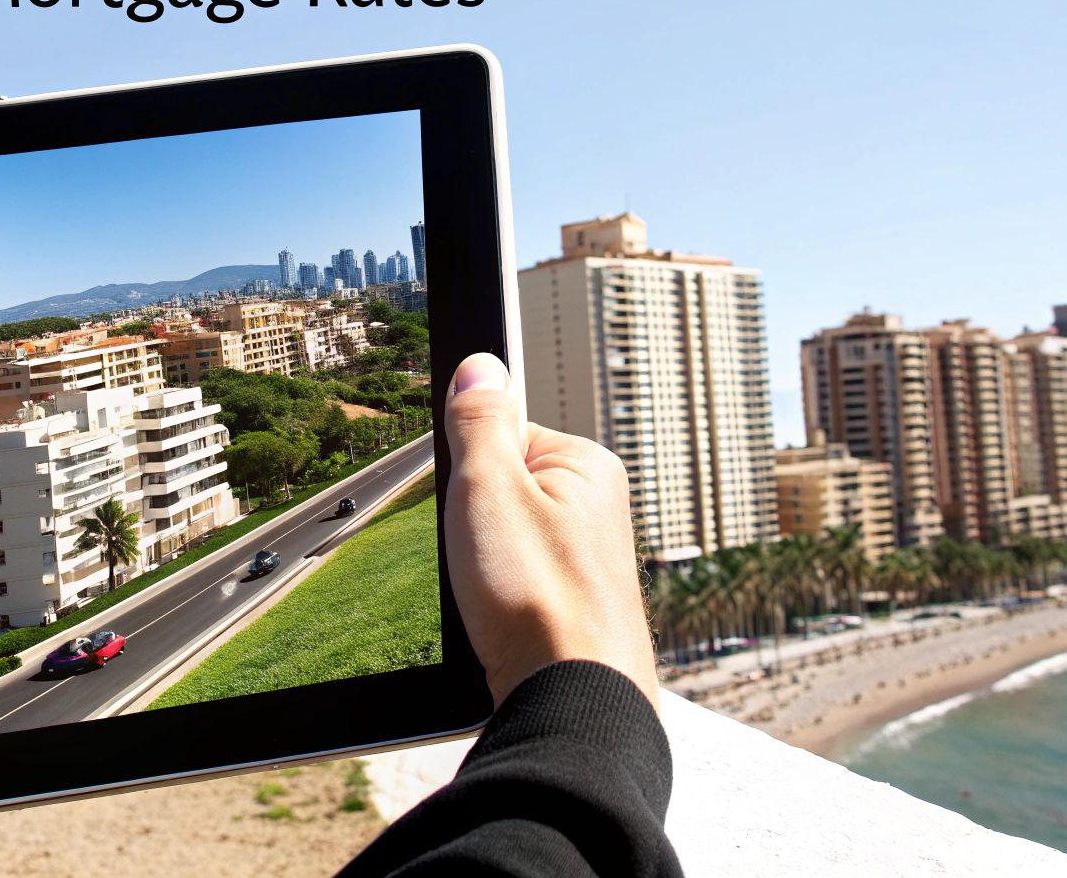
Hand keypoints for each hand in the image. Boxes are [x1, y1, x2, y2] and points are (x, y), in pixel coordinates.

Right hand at [442, 353, 657, 708]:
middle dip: (474, 526)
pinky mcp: (573, 612)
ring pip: (503, 547)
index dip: (469, 470)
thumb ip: (480, 421)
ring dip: (483, 573)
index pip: (505, 434)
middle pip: (501, 493)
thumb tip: (481, 363)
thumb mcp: (488, 488)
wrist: (572, 704)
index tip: (469, 508)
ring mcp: (587, 565)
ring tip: (495, 602)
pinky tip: (502, 629)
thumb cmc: (537, 600)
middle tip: (482, 561)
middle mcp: (598, 512)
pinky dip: (497, 608)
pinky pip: (514, 590)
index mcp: (588, 467)